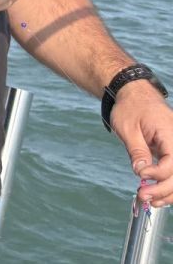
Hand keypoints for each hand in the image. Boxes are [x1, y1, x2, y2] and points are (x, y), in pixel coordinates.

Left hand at [110, 81, 172, 207]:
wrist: (134, 94)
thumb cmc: (130, 108)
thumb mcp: (128, 128)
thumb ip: (137, 151)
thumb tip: (141, 172)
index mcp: (170, 133)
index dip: (159, 174)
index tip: (141, 175)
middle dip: (164, 189)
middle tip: (143, 196)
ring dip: (169, 192)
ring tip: (151, 201)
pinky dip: (169, 185)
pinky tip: (158, 196)